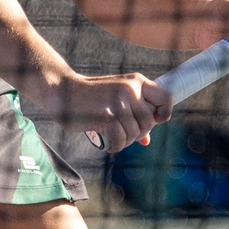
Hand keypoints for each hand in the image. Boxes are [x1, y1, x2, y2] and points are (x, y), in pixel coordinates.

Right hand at [56, 73, 172, 152]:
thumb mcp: (115, 98)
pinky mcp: (106, 117)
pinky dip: (116, 147)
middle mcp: (130, 89)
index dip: (163, 113)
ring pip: (136, 134)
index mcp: (136, 81)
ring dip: (125, 141)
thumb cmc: (90, 97)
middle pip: (150, 122)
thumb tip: (147, 141)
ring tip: (113, 138)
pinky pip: (122, 140)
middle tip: (123, 133)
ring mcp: (118, 103)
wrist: (62, 91)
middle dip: (139, 133)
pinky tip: (108, 144)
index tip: (152, 121)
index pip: (167, 97)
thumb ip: (133, 114)